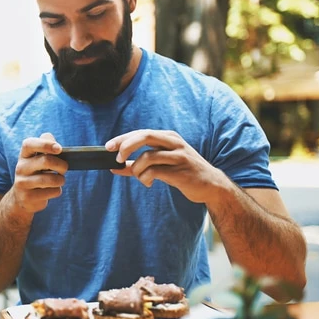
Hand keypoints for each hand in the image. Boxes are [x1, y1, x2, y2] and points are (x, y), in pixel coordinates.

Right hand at [11, 133, 66, 213]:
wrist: (22, 198)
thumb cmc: (36, 173)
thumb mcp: (38, 159)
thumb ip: (46, 147)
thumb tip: (56, 145)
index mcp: (24, 155)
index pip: (29, 144)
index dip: (45, 144)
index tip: (60, 148)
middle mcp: (20, 167)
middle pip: (46, 161)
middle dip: (61, 165)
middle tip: (64, 169)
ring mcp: (22, 183)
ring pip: (51, 179)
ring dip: (60, 180)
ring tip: (59, 180)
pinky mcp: (28, 197)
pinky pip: (52, 192)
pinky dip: (57, 191)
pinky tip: (52, 190)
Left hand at [105, 129, 229, 203]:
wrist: (211, 185)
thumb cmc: (182, 173)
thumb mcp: (161, 164)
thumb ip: (137, 165)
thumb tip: (113, 168)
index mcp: (168, 137)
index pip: (141, 132)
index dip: (122, 139)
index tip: (107, 147)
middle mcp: (174, 142)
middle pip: (144, 136)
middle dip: (126, 146)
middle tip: (116, 159)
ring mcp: (179, 156)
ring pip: (147, 156)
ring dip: (136, 169)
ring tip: (140, 177)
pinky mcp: (181, 171)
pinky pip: (155, 172)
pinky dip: (145, 178)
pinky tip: (148, 182)